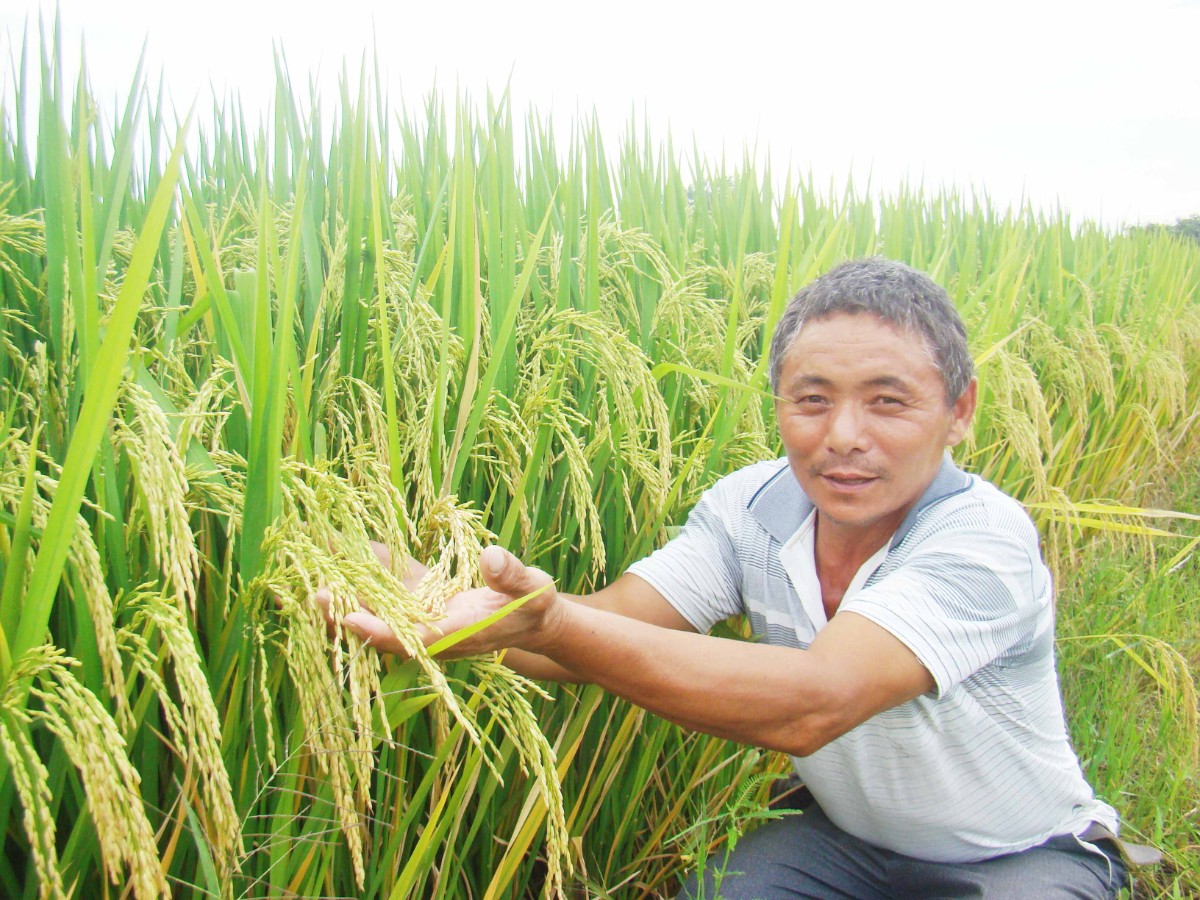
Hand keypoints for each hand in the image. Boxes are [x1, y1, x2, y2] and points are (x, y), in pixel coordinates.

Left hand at [317, 546, 562, 658]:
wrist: (532, 621)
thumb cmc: (535, 606)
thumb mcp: (533, 587)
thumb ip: (511, 576)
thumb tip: (490, 557)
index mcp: (456, 633)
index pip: (413, 637)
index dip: (380, 630)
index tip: (349, 617)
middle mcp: (431, 634)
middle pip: (382, 630)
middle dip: (346, 618)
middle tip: (312, 598)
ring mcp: (422, 622)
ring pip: (378, 616)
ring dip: (345, 603)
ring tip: (308, 586)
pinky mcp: (419, 609)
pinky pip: (384, 601)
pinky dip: (360, 588)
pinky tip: (335, 567)